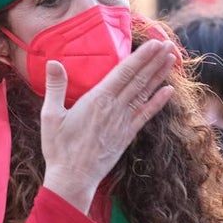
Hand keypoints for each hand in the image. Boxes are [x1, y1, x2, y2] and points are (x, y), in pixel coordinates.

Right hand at [41, 39, 176, 211]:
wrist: (73, 179)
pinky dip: (158, 102)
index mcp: (97, 99)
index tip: (154, 44)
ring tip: (172, 59)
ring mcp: (123, 122)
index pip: (124, 72)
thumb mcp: (51, 115)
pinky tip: (168, 91)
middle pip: (139, 79)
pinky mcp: (127, 135)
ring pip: (145, 93)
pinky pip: (145, 115)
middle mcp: (115, 108)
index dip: (141, 57)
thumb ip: (55, 87)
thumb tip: (53, 62)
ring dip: (159, 75)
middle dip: (154, 60)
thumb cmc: (59, 148)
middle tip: (168, 44)